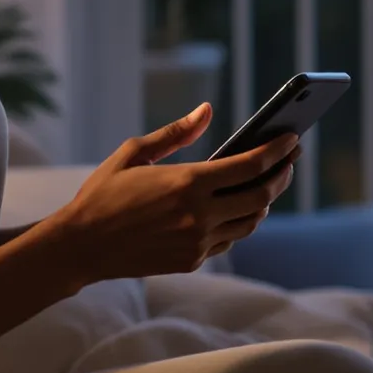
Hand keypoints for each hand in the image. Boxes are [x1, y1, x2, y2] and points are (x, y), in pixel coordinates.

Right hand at [35, 104, 296, 285]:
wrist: (80, 246)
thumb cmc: (103, 193)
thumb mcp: (134, 153)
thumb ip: (175, 133)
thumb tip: (206, 110)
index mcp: (186, 182)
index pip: (249, 166)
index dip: (276, 152)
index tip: (292, 139)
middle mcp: (197, 215)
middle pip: (261, 196)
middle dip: (282, 176)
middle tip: (290, 160)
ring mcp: (197, 242)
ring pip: (251, 222)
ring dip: (266, 201)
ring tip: (268, 182)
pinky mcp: (192, 261)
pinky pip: (229, 240)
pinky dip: (241, 222)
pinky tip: (238, 207)